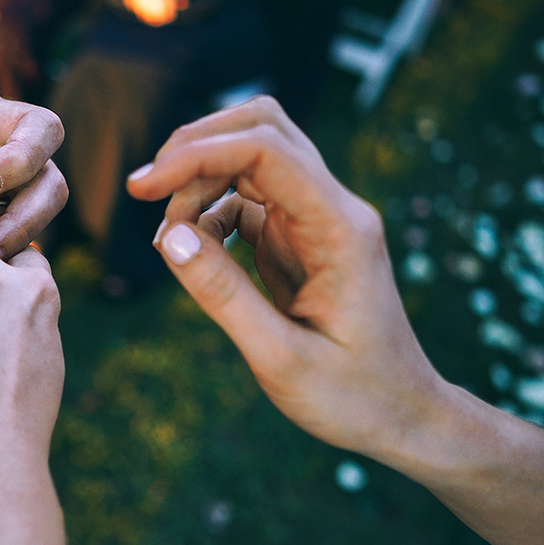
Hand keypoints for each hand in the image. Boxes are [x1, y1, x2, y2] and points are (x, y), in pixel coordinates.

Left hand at [0, 90, 67, 260]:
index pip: (37, 126)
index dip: (22, 157)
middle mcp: (7, 148)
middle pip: (49, 178)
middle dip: (25, 214)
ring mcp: (12, 184)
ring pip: (42, 211)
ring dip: (17, 238)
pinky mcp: (5, 215)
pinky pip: (21, 234)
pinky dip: (3, 250)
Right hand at [126, 96, 446, 461]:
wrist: (402, 416)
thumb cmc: (352, 396)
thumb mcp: (280, 358)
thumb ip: (223, 296)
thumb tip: (168, 238)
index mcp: (340, 229)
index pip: (266, 151)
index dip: (196, 156)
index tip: (141, 188)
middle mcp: (334, 210)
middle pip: (264, 128)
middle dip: (197, 146)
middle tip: (147, 191)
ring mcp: (318, 220)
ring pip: (253, 157)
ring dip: (199, 181)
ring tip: (168, 239)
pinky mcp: (301, 238)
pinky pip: (248, 199)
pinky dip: (209, 211)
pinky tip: (189, 249)